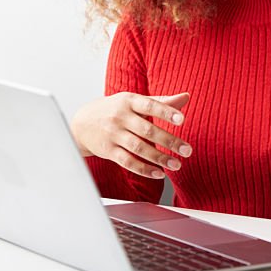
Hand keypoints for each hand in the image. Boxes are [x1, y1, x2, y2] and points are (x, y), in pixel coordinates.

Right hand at [70, 91, 191, 178]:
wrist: (82, 122)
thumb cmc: (115, 109)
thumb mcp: (135, 101)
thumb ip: (161, 101)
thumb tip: (186, 96)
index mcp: (129, 101)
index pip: (150, 105)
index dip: (166, 112)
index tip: (182, 120)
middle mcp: (120, 117)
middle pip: (147, 130)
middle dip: (169, 141)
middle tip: (187, 150)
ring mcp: (113, 135)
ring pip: (138, 148)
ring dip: (159, 158)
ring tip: (177, 164)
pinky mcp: (108, 151)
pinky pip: (127, 162)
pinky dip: (144, 169)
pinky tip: (159, 173)